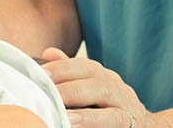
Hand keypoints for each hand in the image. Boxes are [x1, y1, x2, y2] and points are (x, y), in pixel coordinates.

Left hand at [39, 48, 156, 127]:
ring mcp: (127, 105)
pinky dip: (92, 119)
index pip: (84, 65)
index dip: (62, 66)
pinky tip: (73, 122)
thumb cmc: (110, 111)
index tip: (40, 72)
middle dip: (68, 79)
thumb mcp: (92, 91)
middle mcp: (117, 87)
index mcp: (105, 77)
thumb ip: (72, 75)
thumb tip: (49, 53)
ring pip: (105, 92)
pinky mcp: (131, 123)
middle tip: (45, 87)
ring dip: (79, 96)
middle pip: (94, 75)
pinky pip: (114, 119)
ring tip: (58, 103)